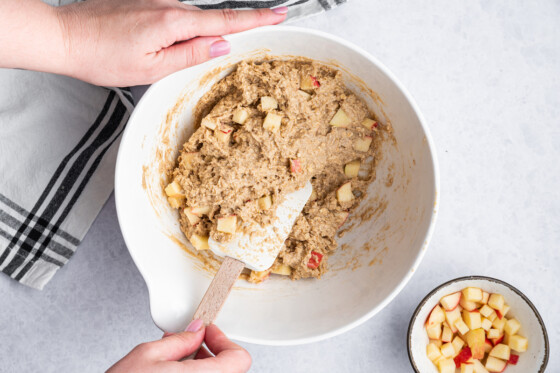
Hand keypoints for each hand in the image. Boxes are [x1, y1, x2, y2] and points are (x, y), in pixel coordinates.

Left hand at [0, 0, 286, 85]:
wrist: (63, 36)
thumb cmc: (101, 56)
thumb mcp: (151, 67)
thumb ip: (190, 55)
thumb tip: (222, 46)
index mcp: (173, 22)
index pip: (225, 21)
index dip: (256, 19)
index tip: (280, 13)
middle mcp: (167, 5)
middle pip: (212, 18)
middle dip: (237, 24)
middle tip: (265, 23)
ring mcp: (155, 2)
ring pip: (192, 19)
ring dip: (204, 32)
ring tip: (197, 47)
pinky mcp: (145, 4)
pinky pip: (175, 16)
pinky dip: (185, 29)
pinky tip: (174, 41)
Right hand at [107, 320, 251, 372]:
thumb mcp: (147, 355)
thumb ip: (179, 340)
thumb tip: (195, 331)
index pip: (239, 359)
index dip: (223, 341)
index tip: (207, 333)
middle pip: (229, 370)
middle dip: (210, 352)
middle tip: (189, 344)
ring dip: (201, 367)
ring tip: (174, 360)